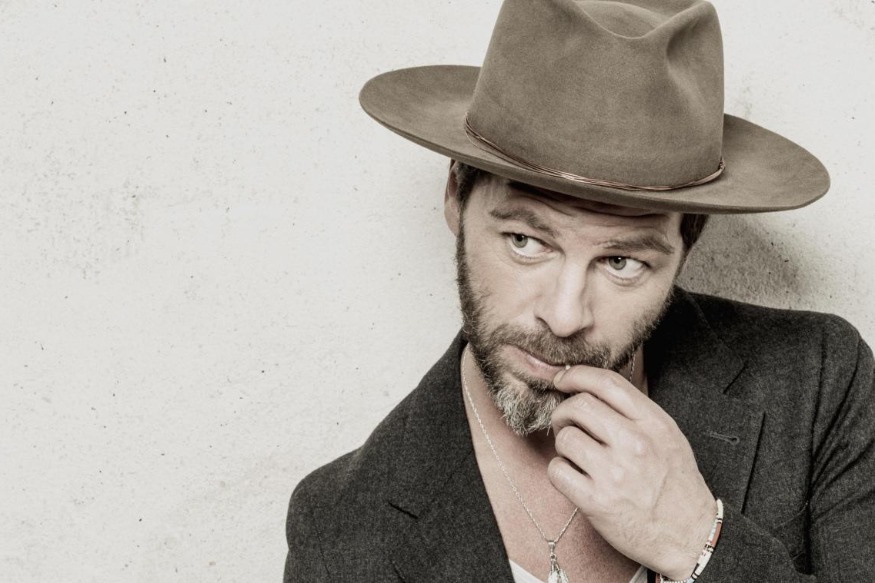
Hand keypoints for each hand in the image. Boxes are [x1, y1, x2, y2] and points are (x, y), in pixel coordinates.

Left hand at [548, 365, 715, 579]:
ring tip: (576, 455)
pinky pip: (557, 470)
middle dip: (564, 411)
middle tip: (566, 423)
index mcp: (653, 424)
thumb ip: (634, 412)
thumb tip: (590, 390)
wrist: (690, 536)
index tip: (562, 378)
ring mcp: (614, 473)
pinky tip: (573, 476)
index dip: (576, 374)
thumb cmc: (676, 485)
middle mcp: (634, 444)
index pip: (607, 383)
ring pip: (565, 438)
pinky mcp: (596, 502)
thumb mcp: (668, 436)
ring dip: (563, 444)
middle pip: (579, 406)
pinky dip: (559, 471)